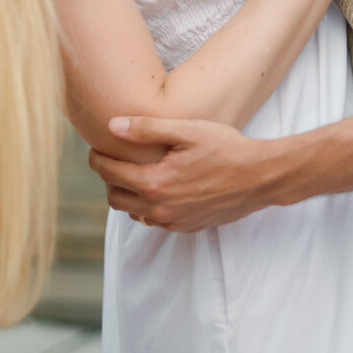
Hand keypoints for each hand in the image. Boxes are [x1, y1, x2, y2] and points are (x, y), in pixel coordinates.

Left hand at [88, 116, 268, 231]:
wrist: (258, 177)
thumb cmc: (225, 147)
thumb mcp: (186, 130)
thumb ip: (146, 129)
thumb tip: (112, 126)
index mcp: (155, 183)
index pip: (110, 173)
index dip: (97, 158)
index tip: (94, 147)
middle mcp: (159, 208)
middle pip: (115, 197)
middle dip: (108, 178)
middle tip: (112, 158)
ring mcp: (173, 221)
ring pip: (133, 212)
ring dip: (127, 193)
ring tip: (134, 170)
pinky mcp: (185, 227)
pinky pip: (154, 219)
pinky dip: (147, 204)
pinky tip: (158, 185)